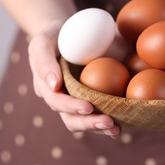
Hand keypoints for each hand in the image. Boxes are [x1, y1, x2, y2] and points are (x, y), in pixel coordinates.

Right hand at [27, 23, 120, 137]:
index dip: (71, 107)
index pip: (57, 101)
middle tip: (108, 122)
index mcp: (47, 87)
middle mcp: (60, 99)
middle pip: (71, 119)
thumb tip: (55, 85)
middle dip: (89, 123)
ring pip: (84, 122)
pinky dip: (108, 123)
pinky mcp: (91, 100)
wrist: (70, 33)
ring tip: (116, 130)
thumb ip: (44, 61)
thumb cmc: (55, 36)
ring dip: (99, 128)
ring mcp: (75, 101)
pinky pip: (98, 115)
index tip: (88, 107)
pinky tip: (121, 127)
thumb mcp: (43, 42)